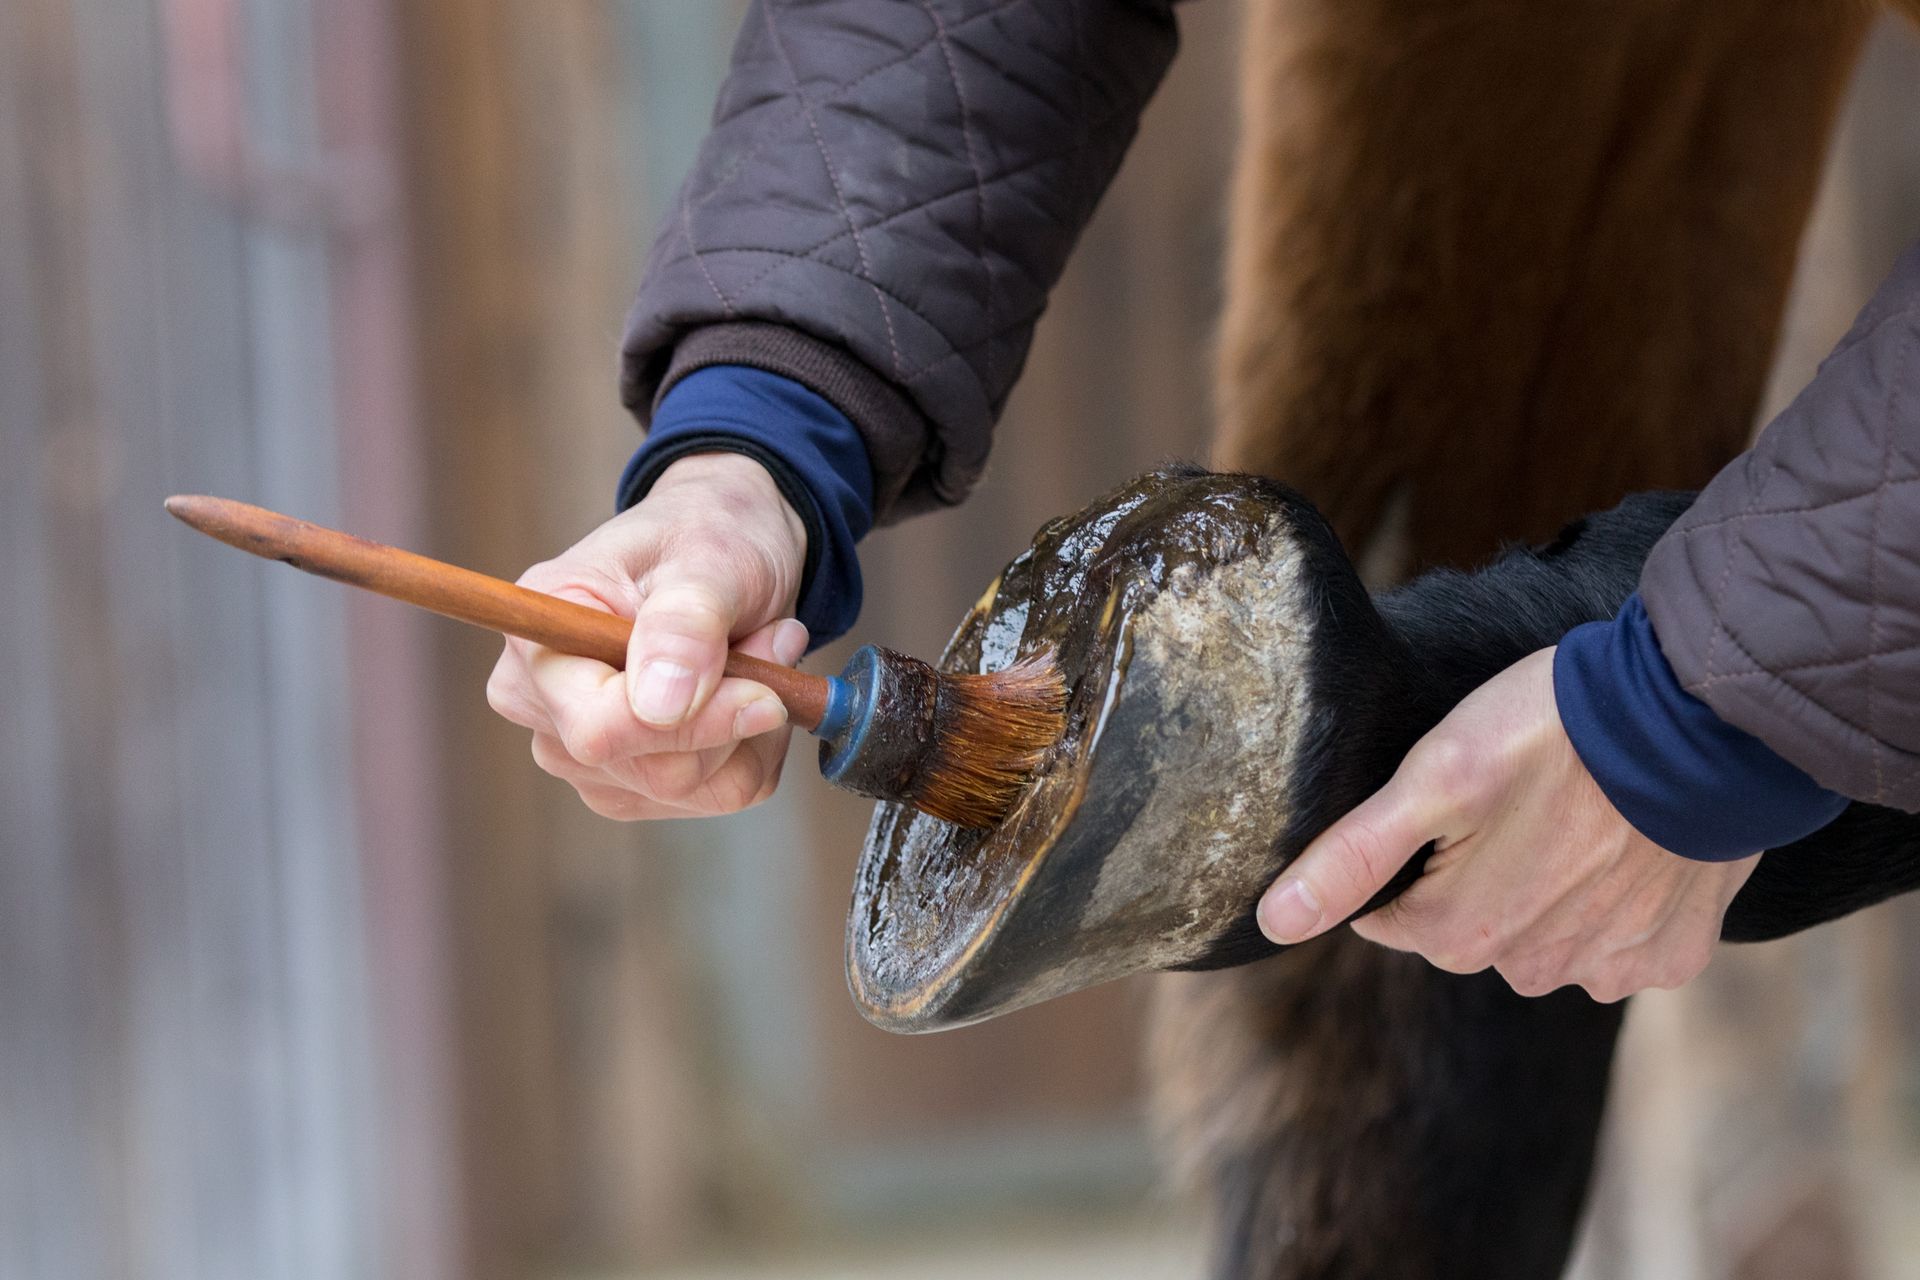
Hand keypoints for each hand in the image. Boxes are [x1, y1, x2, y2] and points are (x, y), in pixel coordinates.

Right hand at [486, 452, 810, 818]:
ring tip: (759, 649)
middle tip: (774, 639)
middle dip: (737, 709)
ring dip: (754, 724)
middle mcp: (543, 707)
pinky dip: (756, 744)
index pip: (598, 728)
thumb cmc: (706, 534)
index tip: (766, 690)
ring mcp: (583, 755)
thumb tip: (659, 707)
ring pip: (695, 788)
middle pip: (656, 769)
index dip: (693, 724)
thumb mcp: (708, 559)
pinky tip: (749, 688)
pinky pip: (720, 793)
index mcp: (537, 641)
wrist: (725, 548)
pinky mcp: (632, 783)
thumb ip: (683, 625)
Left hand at [1256, 648, 1757, 1001]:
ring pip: (1544, 932)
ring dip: (1549, 885)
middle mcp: (1531, 971)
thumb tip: (1273, 923)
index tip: (1444, 804)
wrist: (1699, 720)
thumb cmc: (1552, 734)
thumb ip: (1351, 858)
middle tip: (1513, 796)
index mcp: (1459, 937)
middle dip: (1475, 871)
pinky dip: (1620, 897)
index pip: (1391, 915)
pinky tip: (1629, 841)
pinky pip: (1620, 938)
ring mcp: (1608, 967)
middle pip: (1467, 926)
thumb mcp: (1433, 780)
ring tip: (1573, 810)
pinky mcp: (1674, 954)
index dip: (1409, 855)